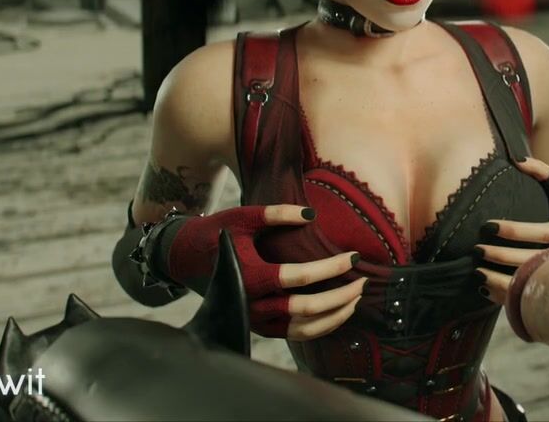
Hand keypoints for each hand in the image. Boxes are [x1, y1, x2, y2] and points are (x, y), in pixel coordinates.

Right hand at [165, 204, 364, 340]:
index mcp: (250, 276)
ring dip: (334, 317)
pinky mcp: (257, 326)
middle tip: (363, 282)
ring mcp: (254, 319)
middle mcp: (252, 304)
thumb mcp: (244, 216)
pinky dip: (319, 328)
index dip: (331, 268)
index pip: (301, 277)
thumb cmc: (217, 233)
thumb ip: (277, 213)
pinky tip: (337, 313)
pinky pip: (293, 334)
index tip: (353, 257)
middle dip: (340, 297)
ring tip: (355, 299)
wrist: (185, 258)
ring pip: (303, 328)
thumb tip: (312, 215)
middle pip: (307, 308)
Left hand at [475, 157, 548, 304]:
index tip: (487, 226)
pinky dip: (505, 293)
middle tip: (477, 249)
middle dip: (503, 257)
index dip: (515, 231)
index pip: (544, 232)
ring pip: (532, 284)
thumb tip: (515, 159)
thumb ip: (540, 170)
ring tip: (476, 272)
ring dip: (501, 280)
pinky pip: (529, 295)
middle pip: (535, 261)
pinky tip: (484, 286)